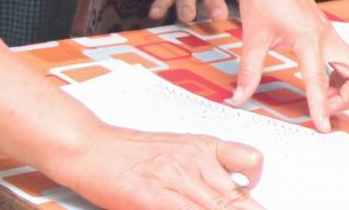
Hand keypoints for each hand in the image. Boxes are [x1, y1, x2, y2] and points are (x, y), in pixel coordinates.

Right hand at [48, 124, 265, 209]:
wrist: (91, 147)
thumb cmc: (130, 151)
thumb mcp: (179, 148)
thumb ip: (207, 167)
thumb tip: (235, 187)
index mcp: (205, 146)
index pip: (249, 162)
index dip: (257, 187)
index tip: (254, 198)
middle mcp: (196, 160)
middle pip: (237, 195)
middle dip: (246, 208)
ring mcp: (176, 178)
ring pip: (217, 205)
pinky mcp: (153, 197)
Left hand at [226, 0, 348, 131]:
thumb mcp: (252, 38)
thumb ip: (248, 72)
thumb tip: (238, 98)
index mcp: (309, 38)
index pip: (319, 81)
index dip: (321, 108)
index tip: (323, 128)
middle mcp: (326, 37)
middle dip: (347, 96)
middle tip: (323, 108)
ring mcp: (329, 34)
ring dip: (345, 86)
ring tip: (320, 97)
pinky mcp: (325, 32)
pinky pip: (344, 59)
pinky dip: (338, 75)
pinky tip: (318, 80)